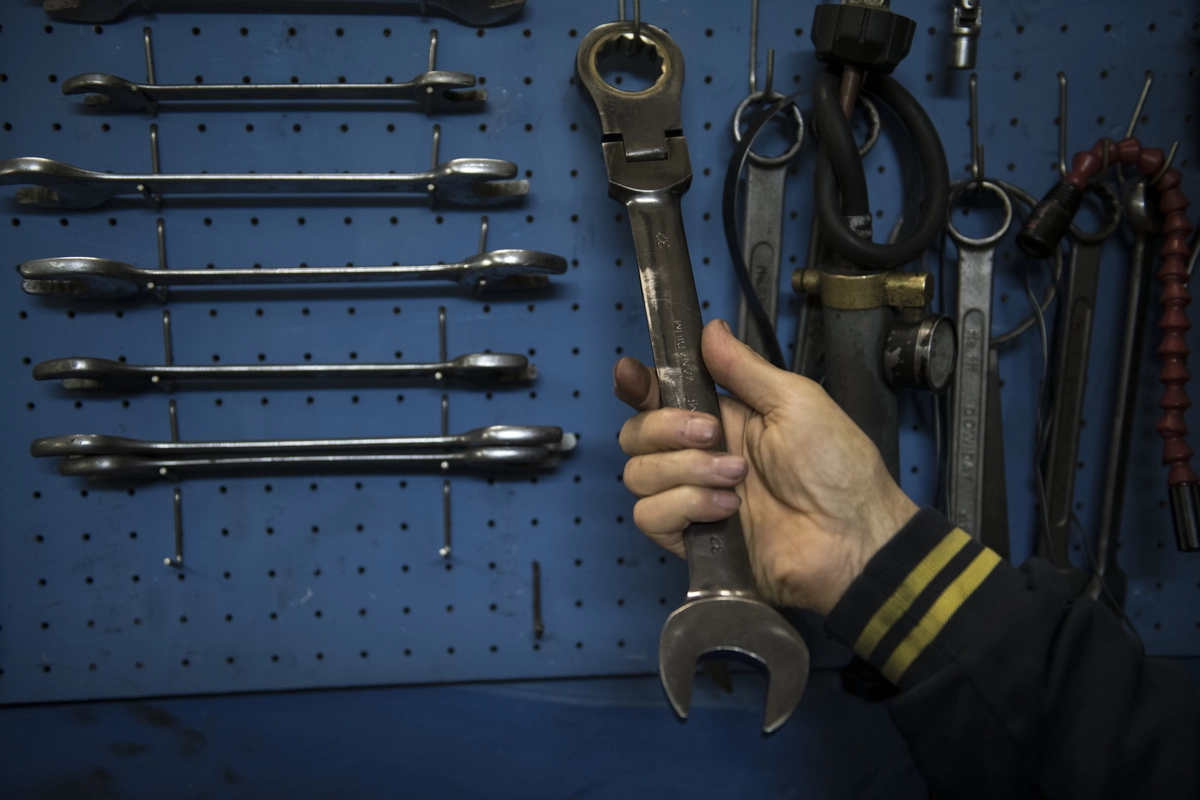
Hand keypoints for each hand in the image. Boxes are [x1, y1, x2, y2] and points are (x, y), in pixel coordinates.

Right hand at [614, 319, 917, 614]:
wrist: (852, 536)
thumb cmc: (837, 467)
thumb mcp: (795, 401)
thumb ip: (744, 368)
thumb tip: (709, 328)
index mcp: (722, 417)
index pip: (658, 397)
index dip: (637, 385)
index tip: (632, 377)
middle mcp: (699, 455)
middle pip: (636, 434)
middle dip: (665, 427)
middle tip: (713, 433)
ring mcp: (692, 498)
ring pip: (638, 474)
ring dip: (686, 470)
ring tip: (736, 479)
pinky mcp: (691, 538)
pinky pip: (650, 516)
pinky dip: (684, 506)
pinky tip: (726, 510)